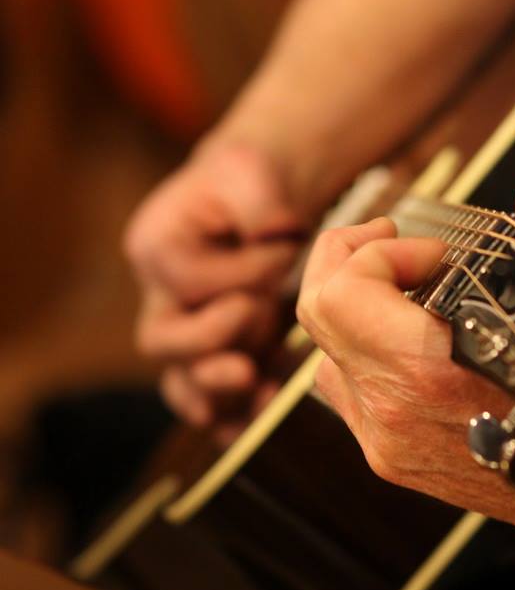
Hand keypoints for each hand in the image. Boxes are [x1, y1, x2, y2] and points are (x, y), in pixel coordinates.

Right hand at [125, 140, 305, 438]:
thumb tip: (275, 232)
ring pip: (181, 379)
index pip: (189, 278)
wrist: (259, 198)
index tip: (284, 249)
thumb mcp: (254, 172)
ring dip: (217, 391)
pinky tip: (258, 417)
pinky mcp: (216, 352)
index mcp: (156, 245)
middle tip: (255, 316)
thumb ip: (260, 201)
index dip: (242, 271)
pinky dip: (232, 416)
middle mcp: (159, 293)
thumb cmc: (250, 179)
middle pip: (162, 340)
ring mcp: (186, 329)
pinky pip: (212, 398)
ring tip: (257, 391)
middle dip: (208, 340)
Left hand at [295, 146, 514, 517]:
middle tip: (387, 238)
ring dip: (352, 305)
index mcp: (426, 372)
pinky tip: (406, 336)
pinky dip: (364, 349)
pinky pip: (346, 389)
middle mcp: (389, 411)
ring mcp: (382, 440)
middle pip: (316, 312)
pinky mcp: (388, 458)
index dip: (380, 251)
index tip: (433, 254)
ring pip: (324, 352)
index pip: (343, 291)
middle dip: (345, 258)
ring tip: (400, 284)